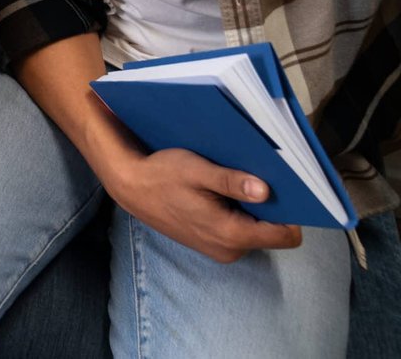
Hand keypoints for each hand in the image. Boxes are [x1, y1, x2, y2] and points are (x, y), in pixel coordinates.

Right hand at [99, 146, 301, 262]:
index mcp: (231, 233)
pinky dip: (237, 214)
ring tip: (230, 184)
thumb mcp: (196, 170)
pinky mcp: (211, 245)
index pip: (286, 235)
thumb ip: (232, 182)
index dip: (292, 211)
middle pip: (272, 232)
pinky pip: (239, 233)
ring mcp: (220, 250)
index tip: (284, 187)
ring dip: (251, 210)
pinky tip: (218, 194)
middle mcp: (229, 249)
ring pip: (256, 232)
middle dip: (270, 208)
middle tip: (252, 178)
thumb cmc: (161, 175)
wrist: (130, 187)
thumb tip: (266, 191)